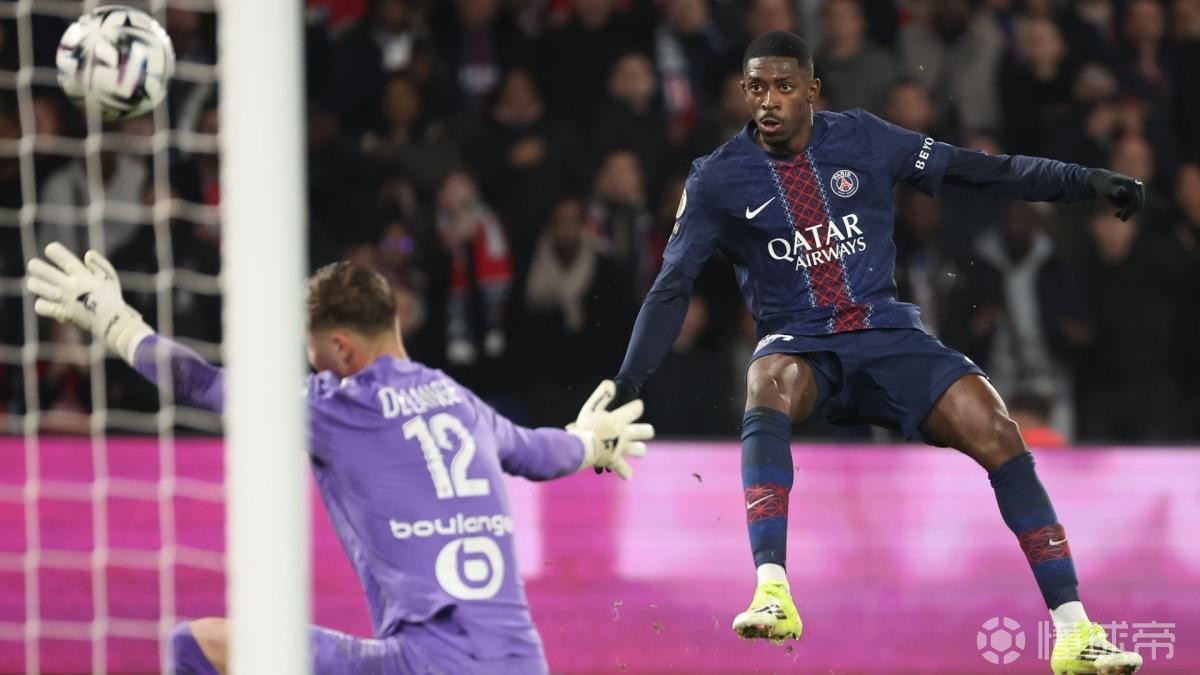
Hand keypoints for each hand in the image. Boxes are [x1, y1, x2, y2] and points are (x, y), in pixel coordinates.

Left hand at [26, 242, 152, 362]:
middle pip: (39, 269)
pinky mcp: (60, 312)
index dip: (52, 250)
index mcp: (82, 274)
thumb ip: (100, 263)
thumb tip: (87, 254)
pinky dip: (42, 304)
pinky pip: (40, 305)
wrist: (113, 322)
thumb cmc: (112, 298)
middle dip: (35, 266)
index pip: (60, 256)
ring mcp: (64, 299)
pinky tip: (48, 303)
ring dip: (35, 284)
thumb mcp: (110, 277)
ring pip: (35, 285)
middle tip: (36, 268)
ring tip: (39, 285)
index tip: (50, 251)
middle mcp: (70, 284)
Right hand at [568, 380, 653, 478]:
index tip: (634, 407)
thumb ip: (601, 394)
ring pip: (640, 450)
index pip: (638, 408)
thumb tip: (611, 384)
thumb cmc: (584, 426)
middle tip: (637, 430)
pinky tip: (627, 474)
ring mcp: (622, 449)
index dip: (637, 406)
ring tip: (632, 448)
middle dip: (645, 430)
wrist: (580, 447)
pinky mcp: (616, 461)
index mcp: (620, 419)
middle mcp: (626, 434)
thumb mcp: (590, 407)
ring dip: (637, 449)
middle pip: (647, 431)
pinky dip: (626, 472)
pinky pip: (624, 469)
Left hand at [1088, 169, 1144, 220]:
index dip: (1129, 211)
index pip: (1135, 202)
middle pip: (1138, 204)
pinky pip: (1132, 204)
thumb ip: (1114, 190)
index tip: (1122, 219)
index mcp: (1133, 184)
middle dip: (1128, 212)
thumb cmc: (1105, 184)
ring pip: (1134, 205)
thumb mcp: (1108, 187)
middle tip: (1119, 218)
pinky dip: (1124, 207)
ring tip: (1113, 204)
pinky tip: (1115, 205)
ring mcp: (1138, 190)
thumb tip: (1121, 191)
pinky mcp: (1135, 193)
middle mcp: (1138, 186)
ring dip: (1124, 208)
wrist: (1104, 180)